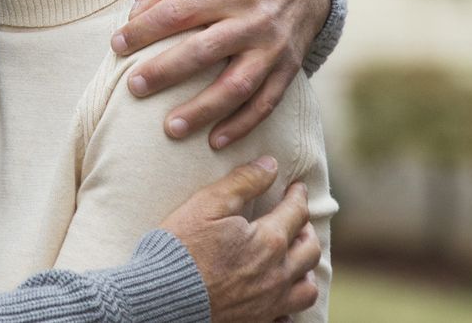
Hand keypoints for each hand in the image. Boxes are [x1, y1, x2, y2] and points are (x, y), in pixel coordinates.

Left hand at [109, 0, 328, 146]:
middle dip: (167, 72)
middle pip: (205, 51)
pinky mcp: (287, 69)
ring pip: (237, 85)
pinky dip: (242, 125)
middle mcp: (253, 19)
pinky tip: (215, 141)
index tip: (116, 45)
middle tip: (134, 87)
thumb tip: (134, 17)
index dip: (144, 29)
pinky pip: (265, 103)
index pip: (178, 11)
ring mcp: (272, 48)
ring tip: (170, 128)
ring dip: (203, 110)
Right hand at [161, 160, 320, 321]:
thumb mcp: (207, 204)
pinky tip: (277, 297)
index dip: (297, 196)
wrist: (161, 298)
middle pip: (310, 250)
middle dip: (306, 230)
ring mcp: (269, 303)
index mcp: (268, 241)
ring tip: (295, 260)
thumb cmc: (181, 248)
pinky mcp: (256, 322)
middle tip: (297, 221)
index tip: (296, 188)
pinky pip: (287, 318)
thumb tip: (270, 165)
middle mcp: (276, 274)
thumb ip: (242, 182)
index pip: (296, 212)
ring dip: (306, 270)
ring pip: (307, 289)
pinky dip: (289, 306)